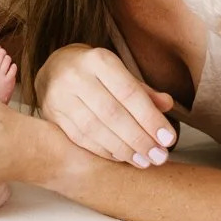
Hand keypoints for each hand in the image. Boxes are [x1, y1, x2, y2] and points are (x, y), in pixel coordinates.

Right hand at [35, 45, 176, 167]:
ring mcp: (59, 96)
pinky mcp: (51, 114)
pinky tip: (122, 157)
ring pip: (94, 129)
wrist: (55, 69)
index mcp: (98, 60)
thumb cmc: (97, 73)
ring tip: (144, 161)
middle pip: (112, 113)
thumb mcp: (120, 72)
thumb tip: (167, 105)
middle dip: (139, 138)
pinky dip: (104, 151)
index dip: (150, 118)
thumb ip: (143, 91)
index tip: (169, 139)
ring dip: (123, 149)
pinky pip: (80, 138)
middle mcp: (75, 76)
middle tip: (159, 156)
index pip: (128, 92)